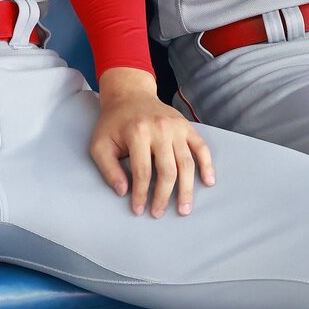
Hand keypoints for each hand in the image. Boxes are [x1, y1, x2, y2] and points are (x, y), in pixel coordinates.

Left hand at [91, 67, 214, 216]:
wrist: (129, 94)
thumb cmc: (113, 123)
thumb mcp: (100, 144)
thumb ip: (108, 169)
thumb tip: (123, 192)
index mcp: (137, 132)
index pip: (142, 172)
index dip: (141, 194)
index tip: (138, 210)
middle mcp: (160, 128)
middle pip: (167, 171)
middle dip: (163, 196)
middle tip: (159, 213)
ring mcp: (176, 127)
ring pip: (187, 163)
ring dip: (186, 189)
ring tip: (184, 209)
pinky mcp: (187, 126)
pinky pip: (201, 147)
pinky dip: (207, 165)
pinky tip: (208, 182)